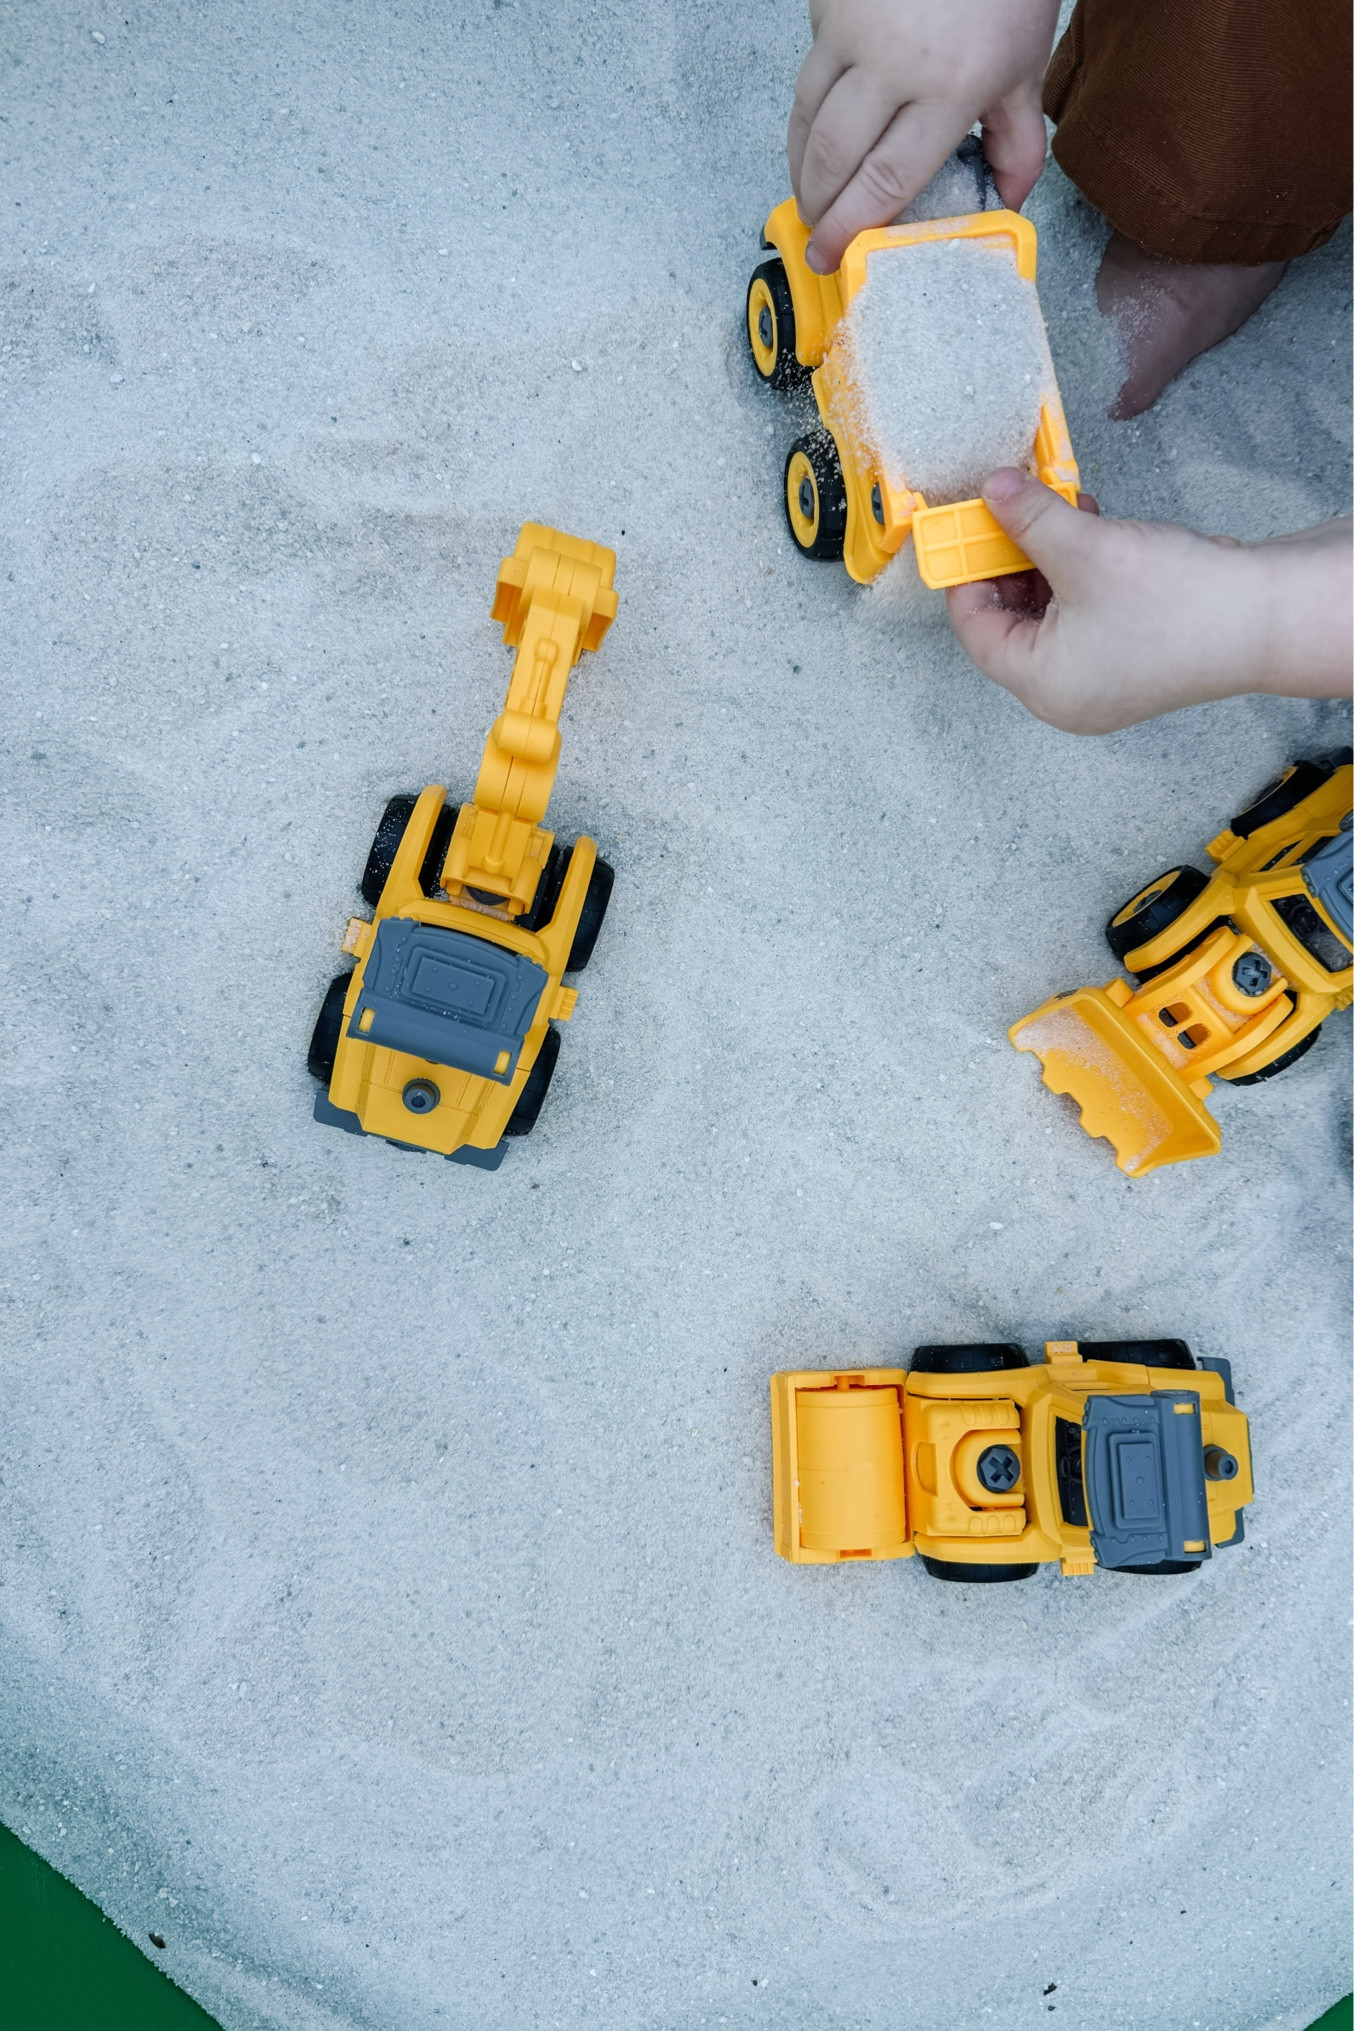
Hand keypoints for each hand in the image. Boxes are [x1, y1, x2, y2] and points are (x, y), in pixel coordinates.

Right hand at [789, 0, 1060, 273]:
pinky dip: (813, 103)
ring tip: (811, 191)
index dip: (851, 227)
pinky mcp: (828, 3)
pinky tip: (828, 121)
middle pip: (833, 158)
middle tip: (818, 231)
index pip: (885, 180)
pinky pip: (810, 67)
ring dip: (801, 165)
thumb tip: (1007, 203)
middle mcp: (892, 62)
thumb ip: (1016, 142)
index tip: (832, 254)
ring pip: (806, 116)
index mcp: (948, 88)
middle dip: (818, 205)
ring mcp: (852, 28)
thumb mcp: (1024, 67)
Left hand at [946, 471, 1353, 733]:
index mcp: (1042, 685)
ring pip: (1050, 615)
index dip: (968, 573)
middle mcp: (1065, 695)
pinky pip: (1085, 616)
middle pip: (1011, 623)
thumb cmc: (1177, 602)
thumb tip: (991, 489)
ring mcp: (1101, 682)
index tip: (969, 528)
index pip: (976, 630)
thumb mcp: (1084, 548)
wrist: (1264, 617)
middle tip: (1013, 513)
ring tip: (1061, 512)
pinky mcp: (1131, 661)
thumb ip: (1028, 518)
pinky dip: (1080, 575)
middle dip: (1013, 561)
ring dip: (1049, 560)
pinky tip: (1093, 530)